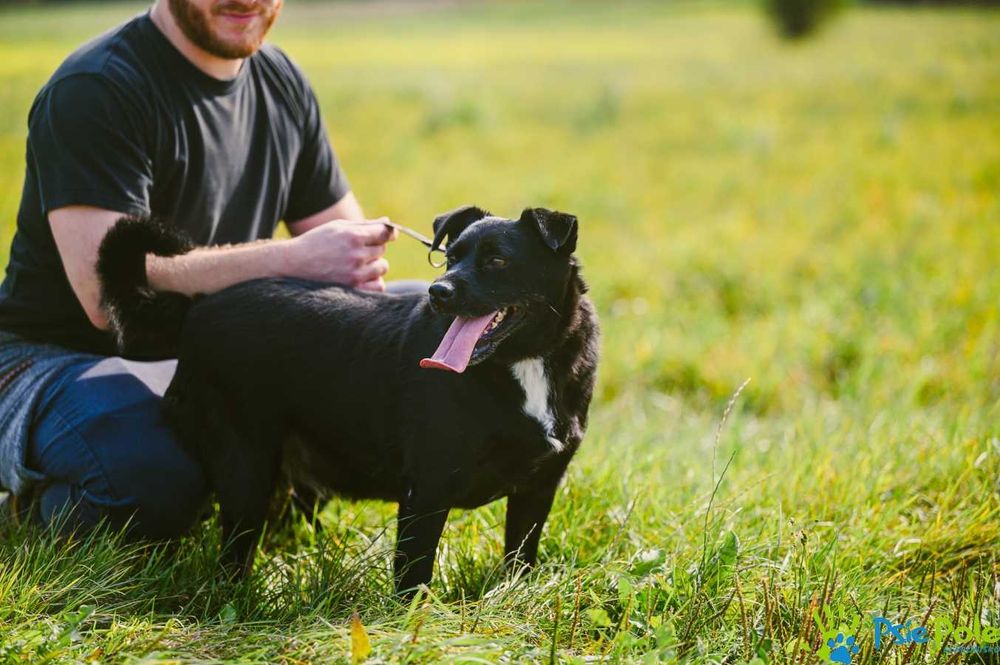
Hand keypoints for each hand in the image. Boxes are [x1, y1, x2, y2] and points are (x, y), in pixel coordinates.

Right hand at [283, 217, 397, 290]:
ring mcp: (355, 274)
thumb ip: (365, 225)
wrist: (293, 264)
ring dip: (374, 265)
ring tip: (357, 264)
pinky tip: (362, 277)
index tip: (384, 235)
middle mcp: (356, 255)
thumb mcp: (338, 227)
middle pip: (382, 250)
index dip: (387, 233)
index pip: (385, 232)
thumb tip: (388, 222)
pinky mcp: (353, 289)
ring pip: (382, 267)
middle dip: (373, 248)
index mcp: (353, 236)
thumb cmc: (316, 242)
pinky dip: (374, 281)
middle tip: (356, 250)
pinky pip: (378, 286)